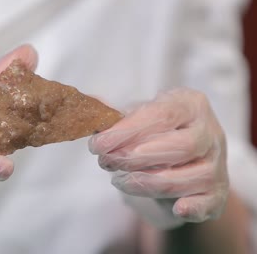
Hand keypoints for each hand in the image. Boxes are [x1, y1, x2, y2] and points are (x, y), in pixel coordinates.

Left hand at [89, 88, 228, 222]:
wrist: (187, 157)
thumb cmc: (157, 133)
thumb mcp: (139, 117)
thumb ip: (116, 114)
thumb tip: (91, 102)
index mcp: (190, 105)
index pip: (162, 115)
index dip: (126, 131)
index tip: (97, 145)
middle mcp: (210, 133)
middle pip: (179, 147)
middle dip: (135, 158)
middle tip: (106, 162)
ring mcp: (217, 164)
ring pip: (186, 177)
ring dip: (146, 182)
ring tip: (118, 180)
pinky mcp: (218, 193)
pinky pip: (208, 203)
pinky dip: (192, 207)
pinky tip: (176, 208)